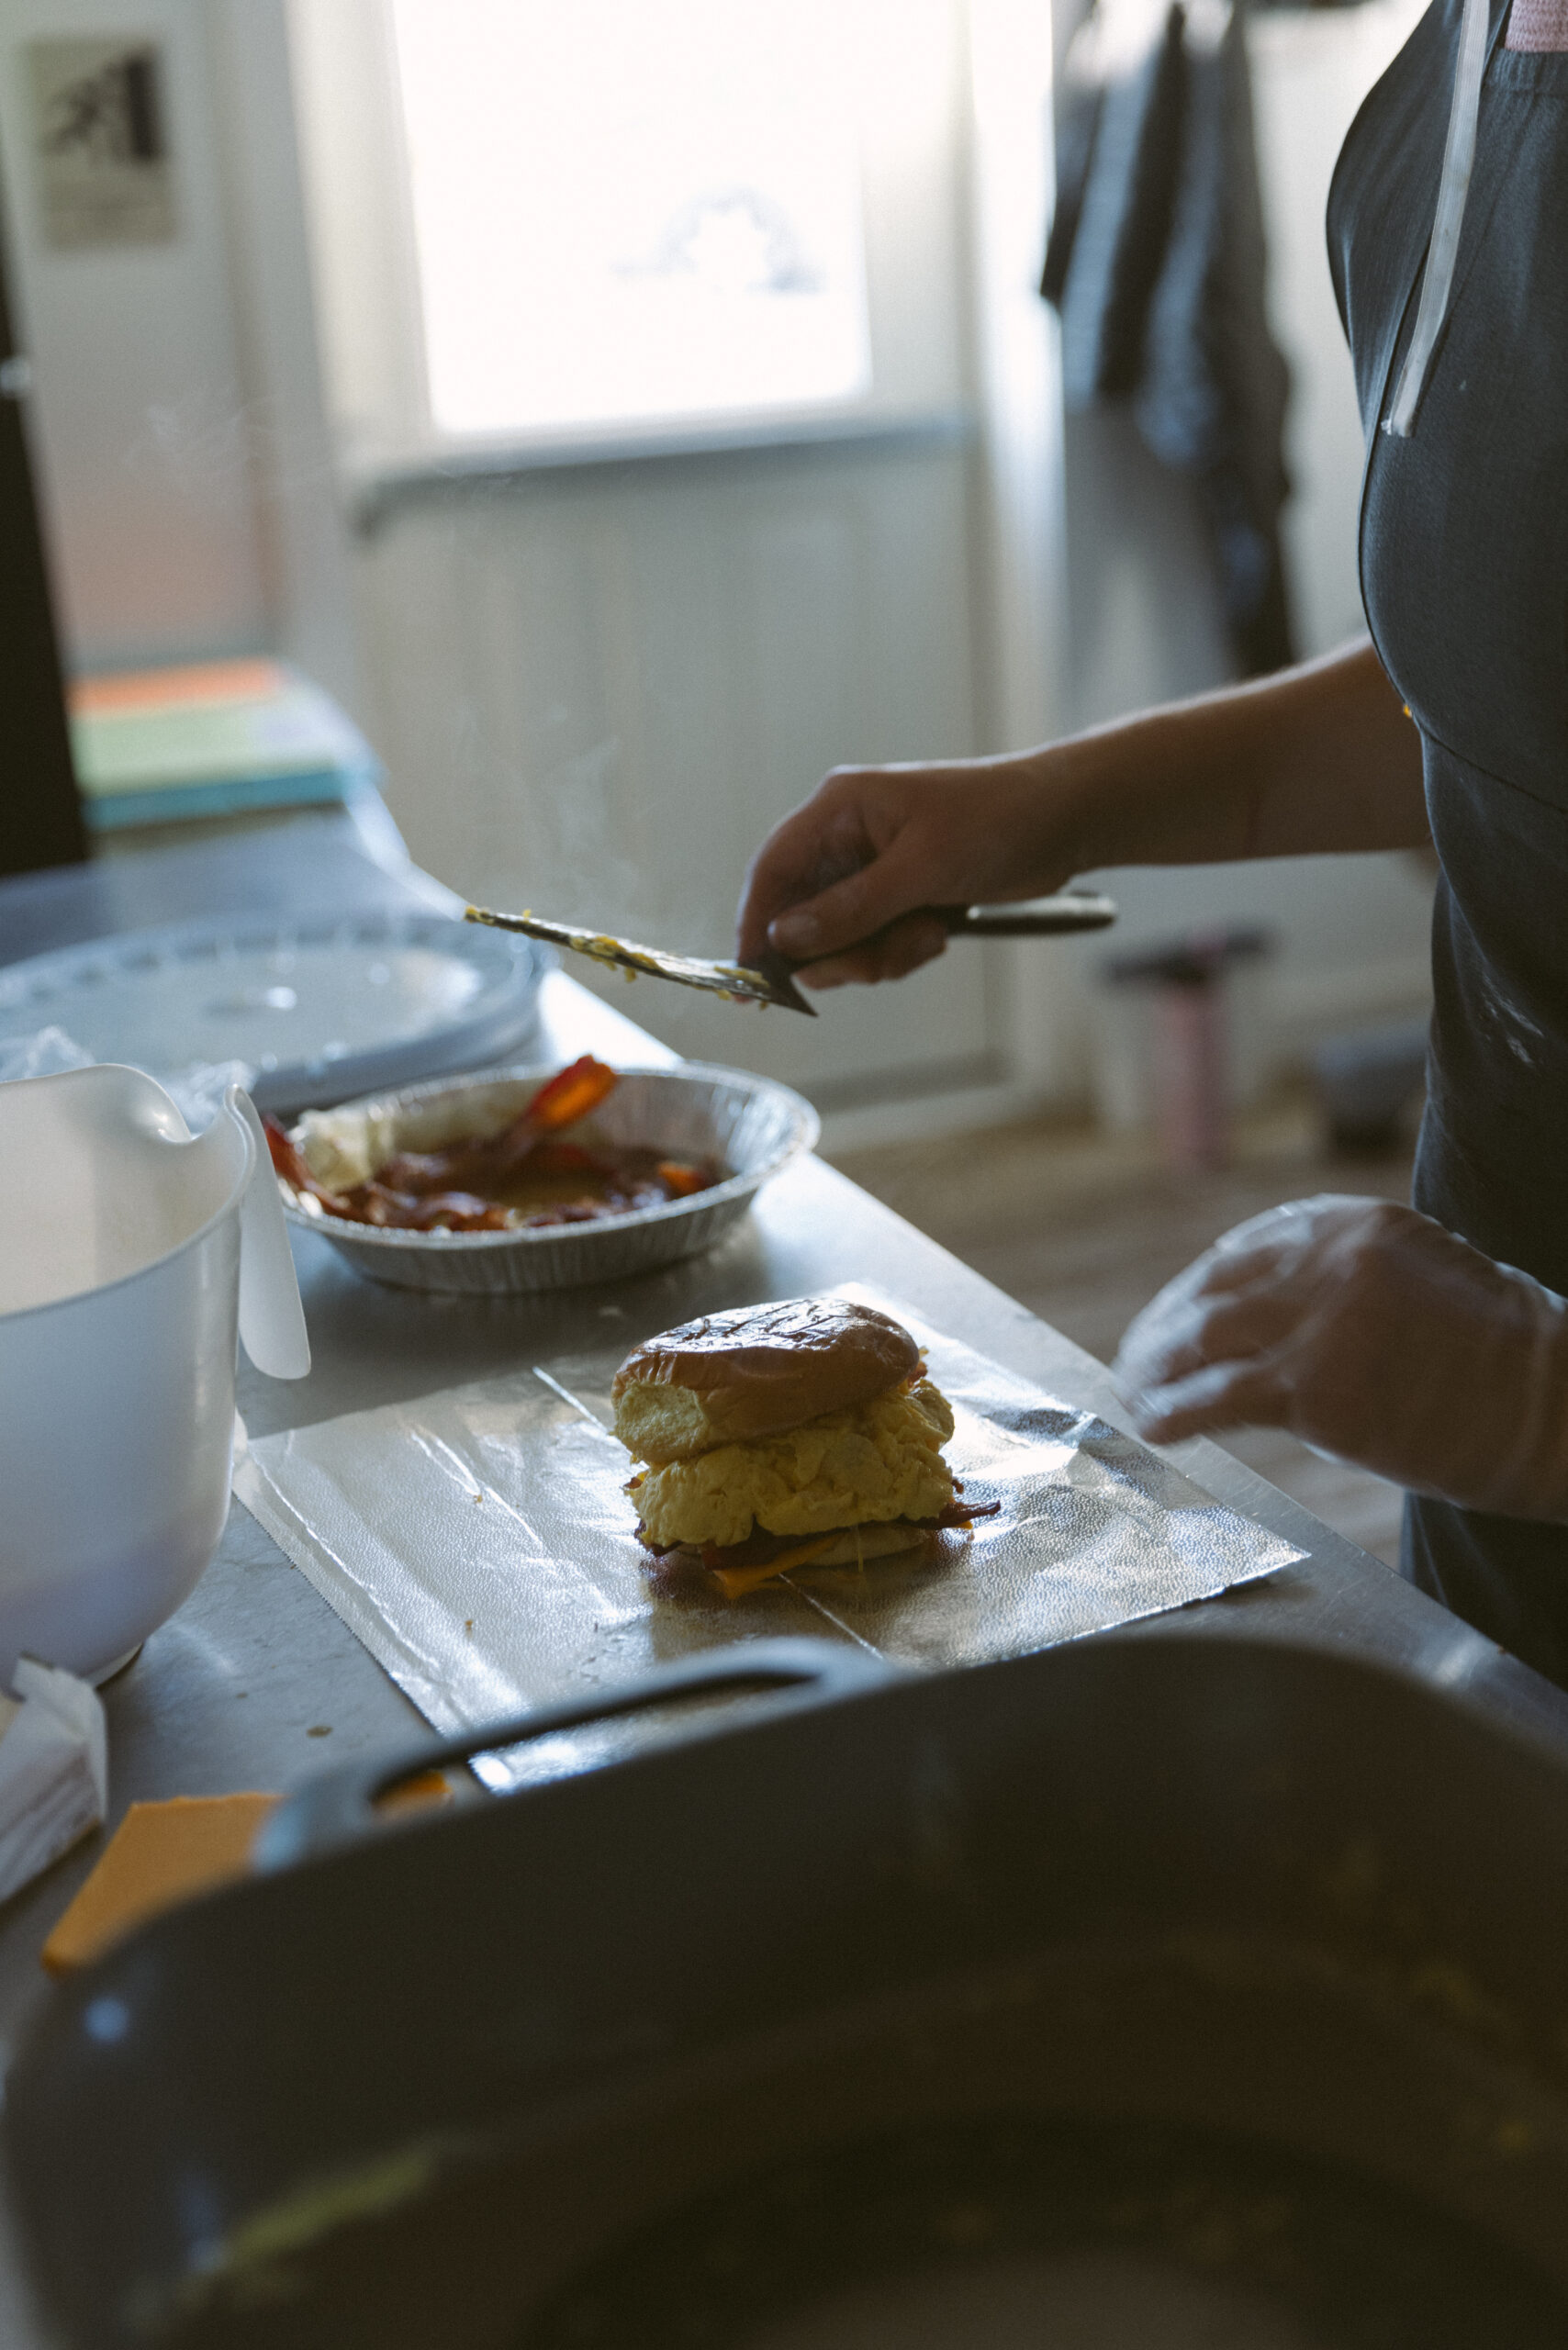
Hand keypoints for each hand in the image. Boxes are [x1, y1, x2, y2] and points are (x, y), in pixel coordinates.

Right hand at [735, 756, 1076, 989]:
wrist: (1067, 820)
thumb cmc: (997, 820)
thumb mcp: (922, 868)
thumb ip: (852, 908)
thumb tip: (785, 940)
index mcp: (841, 809)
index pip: (773, 869)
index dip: (756, 925)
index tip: (752, 980)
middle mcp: (849, 838)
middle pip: (803, 915)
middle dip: (837, 950)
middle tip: (869, 966)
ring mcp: (875, 870)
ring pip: (842, 938)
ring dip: (878, 954)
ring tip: (926, 936)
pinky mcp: (903, 895)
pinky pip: (877, 942)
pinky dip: (903, 951)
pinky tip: (939, 933)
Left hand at [1112, 1195, 1567, 1519]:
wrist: (1553, 1404)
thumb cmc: (1493, 1355)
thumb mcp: (1413, 1274)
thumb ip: (1336, 1278)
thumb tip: (1255, 1315)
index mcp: (1351, 1222)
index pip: (1240, 1252)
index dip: (1193, 1293)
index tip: (1168, 1320)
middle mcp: (1329, 1258)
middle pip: (1210, 1292)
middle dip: (1163, 1332)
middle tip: (1136, 1363)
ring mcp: (1321, 1321)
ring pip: (1203, 1341)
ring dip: (1155, 1371)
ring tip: (1136, 1397)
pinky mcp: (1318, 1389)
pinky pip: (1221, 1399)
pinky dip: (1175, 1411)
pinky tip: (1156, 1426)